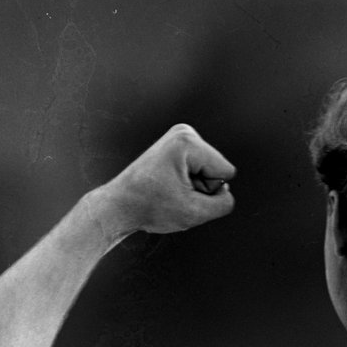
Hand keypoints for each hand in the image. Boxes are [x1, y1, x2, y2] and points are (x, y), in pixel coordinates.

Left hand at [97, 124, 236, 236]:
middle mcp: (184, 133)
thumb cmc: (149, 207)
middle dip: (199, 188)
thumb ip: (224, 204)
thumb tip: (226, 191)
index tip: (180, 191)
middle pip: (216, 170)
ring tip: (168, 189)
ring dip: (192, 188)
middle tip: (172, 193)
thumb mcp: (195, 213)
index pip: (225, 172)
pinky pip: (198, 171)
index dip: (208, 191)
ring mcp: (179, 138)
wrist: (120, 206)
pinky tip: (167, 185)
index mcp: (187, 141)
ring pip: (208, 173)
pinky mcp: (176, 147)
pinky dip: (185, 183)